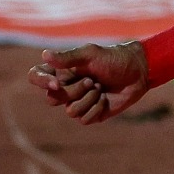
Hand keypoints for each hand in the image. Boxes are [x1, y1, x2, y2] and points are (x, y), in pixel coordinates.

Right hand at [28, 41, 151, 125]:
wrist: (138, 72)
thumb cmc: (113, 59)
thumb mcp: (90, 54)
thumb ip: (67, 57)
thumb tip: (44, 55)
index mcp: (61, 71)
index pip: (35, 77)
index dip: (41, 82)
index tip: (56, 83)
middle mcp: (66, 87)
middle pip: (52, 98)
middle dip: (74, 90)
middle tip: (92, 80)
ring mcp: (78, 101)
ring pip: (69, 111)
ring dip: (88, 99)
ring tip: (100, 88)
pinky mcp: (92, 114)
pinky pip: (83, 119)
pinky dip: (96, 108)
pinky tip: (106, 99)